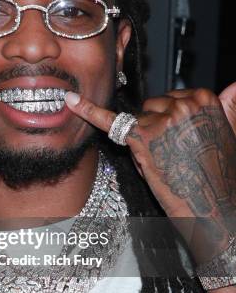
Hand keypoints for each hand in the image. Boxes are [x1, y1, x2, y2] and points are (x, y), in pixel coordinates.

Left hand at [65, 88, 235, 244]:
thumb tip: (234, 85)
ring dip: (143, 137)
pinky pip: (109, 120)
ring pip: (137, 119)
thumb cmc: (218, 174)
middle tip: (172, 153)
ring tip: (162, 160)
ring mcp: (160, 119)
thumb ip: (228, 106)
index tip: (178, 136)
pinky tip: (72, 102)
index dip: (170, 120)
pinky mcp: (141, 136)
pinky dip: (89, 111)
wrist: (212, 206)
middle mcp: (182, 103)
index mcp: (204, 98)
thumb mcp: (229, 133)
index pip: (171, 98)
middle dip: (155, 127)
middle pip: (152, 106)